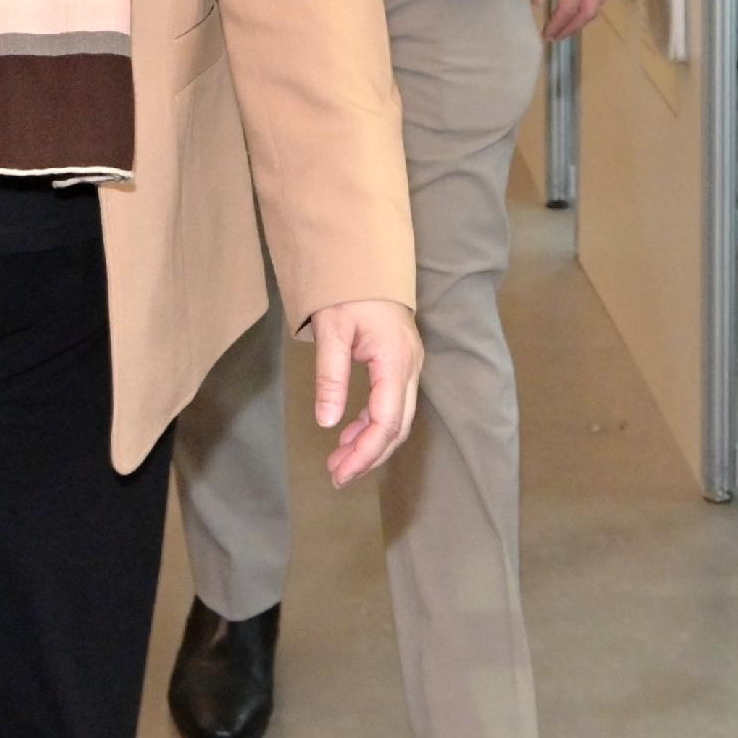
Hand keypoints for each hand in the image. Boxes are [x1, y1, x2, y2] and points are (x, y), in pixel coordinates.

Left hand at [305, 297, 422, 489]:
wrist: (367, 260)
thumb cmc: (348, 290)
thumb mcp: (332, 330)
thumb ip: (330, 377)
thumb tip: (327, 421)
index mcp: (395, 361)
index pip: (387, 421)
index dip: (366, 452)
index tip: (340, 472)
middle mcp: (410, 368)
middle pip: (397, 426)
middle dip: (368, 456)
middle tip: (337, 477)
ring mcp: (409, 366)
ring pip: (397, 418)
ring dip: (370, 443)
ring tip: (338, 462)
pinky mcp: (401, 364)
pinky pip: (392, 403)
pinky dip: (372, 424)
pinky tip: (349, 434)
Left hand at [531, 0, 615, 42]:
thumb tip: (538, 1)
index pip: (569, 8)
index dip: (558, 24)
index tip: (546, 34)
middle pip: (589, 11)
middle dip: (572, 27)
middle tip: (557, 35)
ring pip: (601, 1)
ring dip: (585, 16)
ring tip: (569, 22)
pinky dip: (595, 1)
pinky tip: (584, 0)